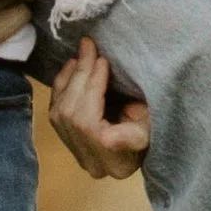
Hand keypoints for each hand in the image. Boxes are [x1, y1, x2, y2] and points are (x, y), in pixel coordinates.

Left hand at [48, 38, 150, 180]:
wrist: (149, 136)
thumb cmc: (155, 128)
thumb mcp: (151, 129)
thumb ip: (131, 136)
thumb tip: (105, 138)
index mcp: (113, 163)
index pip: (88, 125)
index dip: (91, 89)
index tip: (103, 62)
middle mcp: (89, 162)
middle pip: (71, 115)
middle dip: (80, 77)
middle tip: (89, 47)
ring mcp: (76, 153)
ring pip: (59, 112)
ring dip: (68, 78)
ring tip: (81, 54)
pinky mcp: (68, 141)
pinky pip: (55, 111)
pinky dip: (61, 86)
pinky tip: (71, 67)